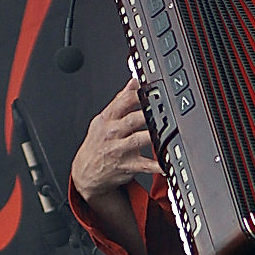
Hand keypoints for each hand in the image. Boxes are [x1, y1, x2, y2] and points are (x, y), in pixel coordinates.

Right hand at [71, 78, 161, 201]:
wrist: (85, 173)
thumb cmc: (97, 144)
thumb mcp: (103, 120)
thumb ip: (120, 101)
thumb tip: (133, 82)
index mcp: (107, 119)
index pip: (123, 102)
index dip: (139, 94)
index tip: (153, 90)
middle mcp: (112, 133)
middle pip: (133, 119)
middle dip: (148, 113)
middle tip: (165, 108)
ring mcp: (120, 150)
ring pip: (139, 140)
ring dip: (153, 135)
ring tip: (168, 130)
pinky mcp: (128, 166)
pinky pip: (145, 166)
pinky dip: (157, 165)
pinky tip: (167, 163)